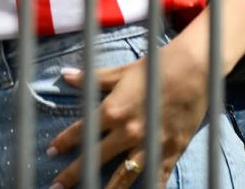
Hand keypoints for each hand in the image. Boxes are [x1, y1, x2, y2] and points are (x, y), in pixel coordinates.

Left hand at [47, 40, 207, 188]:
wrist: (193, 70)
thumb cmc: (154, 68)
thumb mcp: (120, 72)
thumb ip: (93, 79)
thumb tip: (66, 75)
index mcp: (113, 110)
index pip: (81, 131)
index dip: (63, 142)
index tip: (50, 152)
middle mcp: (128, 131)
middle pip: (95, 158)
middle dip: (73, 174)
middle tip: (56, 186)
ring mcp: (150, 144)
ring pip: (123, 177)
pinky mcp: (171, 151)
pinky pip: (157, 178)